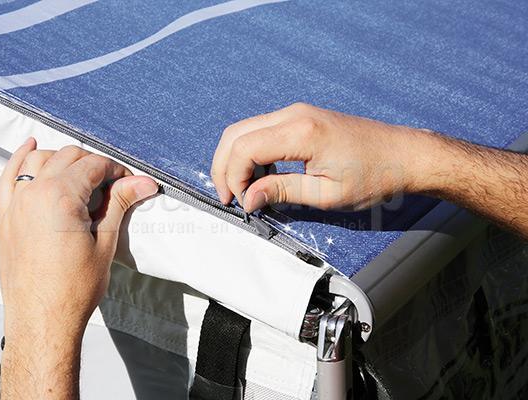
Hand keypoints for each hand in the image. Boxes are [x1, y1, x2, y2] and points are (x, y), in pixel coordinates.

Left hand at [0, 139, 156, 398]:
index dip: (117, 171)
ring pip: (40, 159)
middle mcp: (33, 193)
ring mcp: (15, 203)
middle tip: (113, 185)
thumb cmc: (73, 289)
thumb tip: (144, 183)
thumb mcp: (105, 243)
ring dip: (63, 159)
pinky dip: (20, 158)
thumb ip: (120, 204)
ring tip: (82, 175)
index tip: (130, 182)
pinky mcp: (6, 215)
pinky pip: (8, 175)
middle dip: (94, 164)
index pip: (94, 165)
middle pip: (68, 156)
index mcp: (61, 197)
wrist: (42, 320)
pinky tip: (31, 147)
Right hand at [211, 103, 430, 212]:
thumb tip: (248, 199)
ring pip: (245, 129)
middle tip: (230, 197)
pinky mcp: (301, 117)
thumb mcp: (326, 194)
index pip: (243, 149)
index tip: (240, 204)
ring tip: (246, 189)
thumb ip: (282, 192)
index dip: (232, 178)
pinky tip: (262, 175)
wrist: (405, 154)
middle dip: (224, 167)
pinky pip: (262, 129)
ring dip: (236, 159)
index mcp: (300, 132)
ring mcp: (296, 112)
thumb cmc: (374, 176)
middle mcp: (293, 114)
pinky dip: (251, 151)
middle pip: (235, 134)